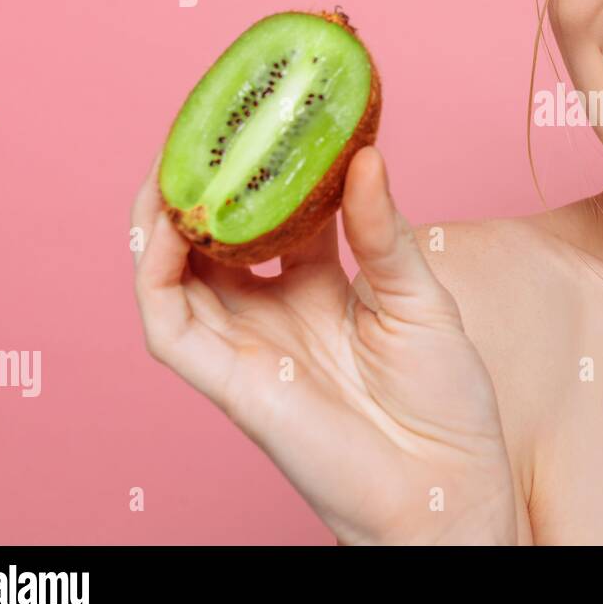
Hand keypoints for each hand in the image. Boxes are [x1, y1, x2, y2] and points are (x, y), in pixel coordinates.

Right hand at [131, 146, 516, 544]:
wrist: (446, 486)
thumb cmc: (444, 401)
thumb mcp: (419, 296)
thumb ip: (381, 231)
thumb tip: (367, 156)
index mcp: (320, 288)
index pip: (275, 217)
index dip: (262, 170)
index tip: (268, 117)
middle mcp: (275, 313)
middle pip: (217, 240)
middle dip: (204, 187)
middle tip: (206, 130)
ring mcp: (247, 347)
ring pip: (177, 276)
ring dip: (164, 221)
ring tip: (173, 164)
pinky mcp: (229, 383)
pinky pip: (169, 324)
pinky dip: (156, 273)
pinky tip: (169, 226)